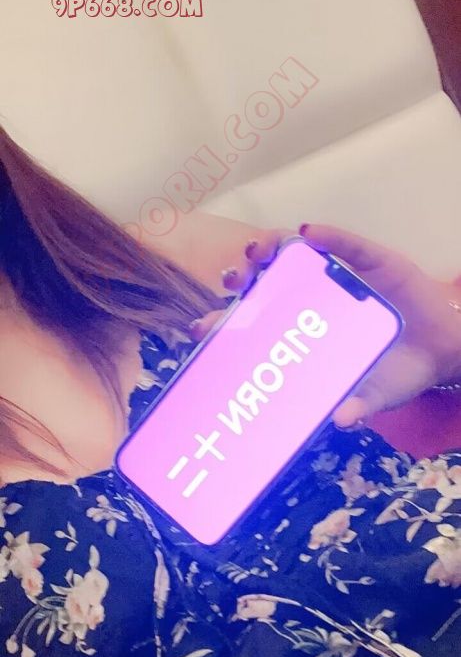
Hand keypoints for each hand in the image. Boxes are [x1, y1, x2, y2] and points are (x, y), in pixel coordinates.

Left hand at [192, 224, 460, 426]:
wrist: (439, 352)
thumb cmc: (393, 375)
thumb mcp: (373, 395)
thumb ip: (357, 406)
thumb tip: (341, 420)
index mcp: (298, 336)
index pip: (251, 327)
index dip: (222, 324)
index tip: (200, 329)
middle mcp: (309, 302)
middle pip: (263, 285)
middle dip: (241, 279)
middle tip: (233, 281)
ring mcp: (336, 277)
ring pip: (293, 256)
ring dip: (271, 249)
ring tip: (260, 251)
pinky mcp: (369, 259)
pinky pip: (346, 243)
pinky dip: (328, 236)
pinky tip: (310, 235)